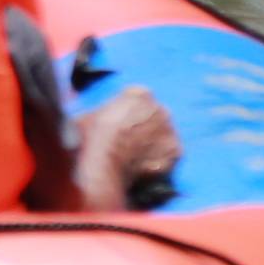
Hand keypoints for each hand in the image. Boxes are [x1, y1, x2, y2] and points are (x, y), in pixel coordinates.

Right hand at [67, 90, 179, 212]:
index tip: (120, 128)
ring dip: (154, 146)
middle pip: (155, 117)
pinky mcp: (176, 152)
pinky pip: (169, 157)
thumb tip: (92, 121)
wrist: (102, 163)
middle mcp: (159, 107)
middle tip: (129, 145)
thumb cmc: (89, 138)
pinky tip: (144, 171)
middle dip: (145, 129)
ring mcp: (169, 130)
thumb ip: (99, 114)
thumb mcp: (87, 116)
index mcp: (138, 93)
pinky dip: (159, 164)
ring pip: (163, 137)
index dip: (128, 115)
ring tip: (136, 161)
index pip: (138, 100)